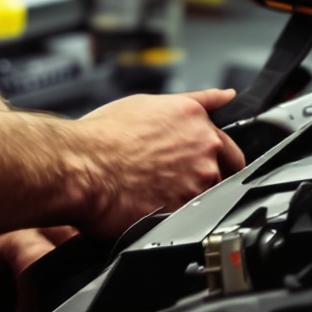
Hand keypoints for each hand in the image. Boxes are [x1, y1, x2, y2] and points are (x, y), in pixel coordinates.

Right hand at [65, 88, 245, 238]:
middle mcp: (204, 149)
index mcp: (197, 120)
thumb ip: (197, 101)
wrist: (82, 166)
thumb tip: (224, 95)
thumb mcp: (151, 102)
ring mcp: (197, 181)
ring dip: (189, 194)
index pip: (229, 145)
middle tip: (173, 177)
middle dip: (206, 175)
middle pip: (224, 171)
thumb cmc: (104, 136)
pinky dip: (175, 212)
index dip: (215, 156)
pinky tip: (151, 203)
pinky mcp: (184, 209)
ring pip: (207, 195)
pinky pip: (189, 215)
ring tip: (155, 190)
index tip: (202, 162)